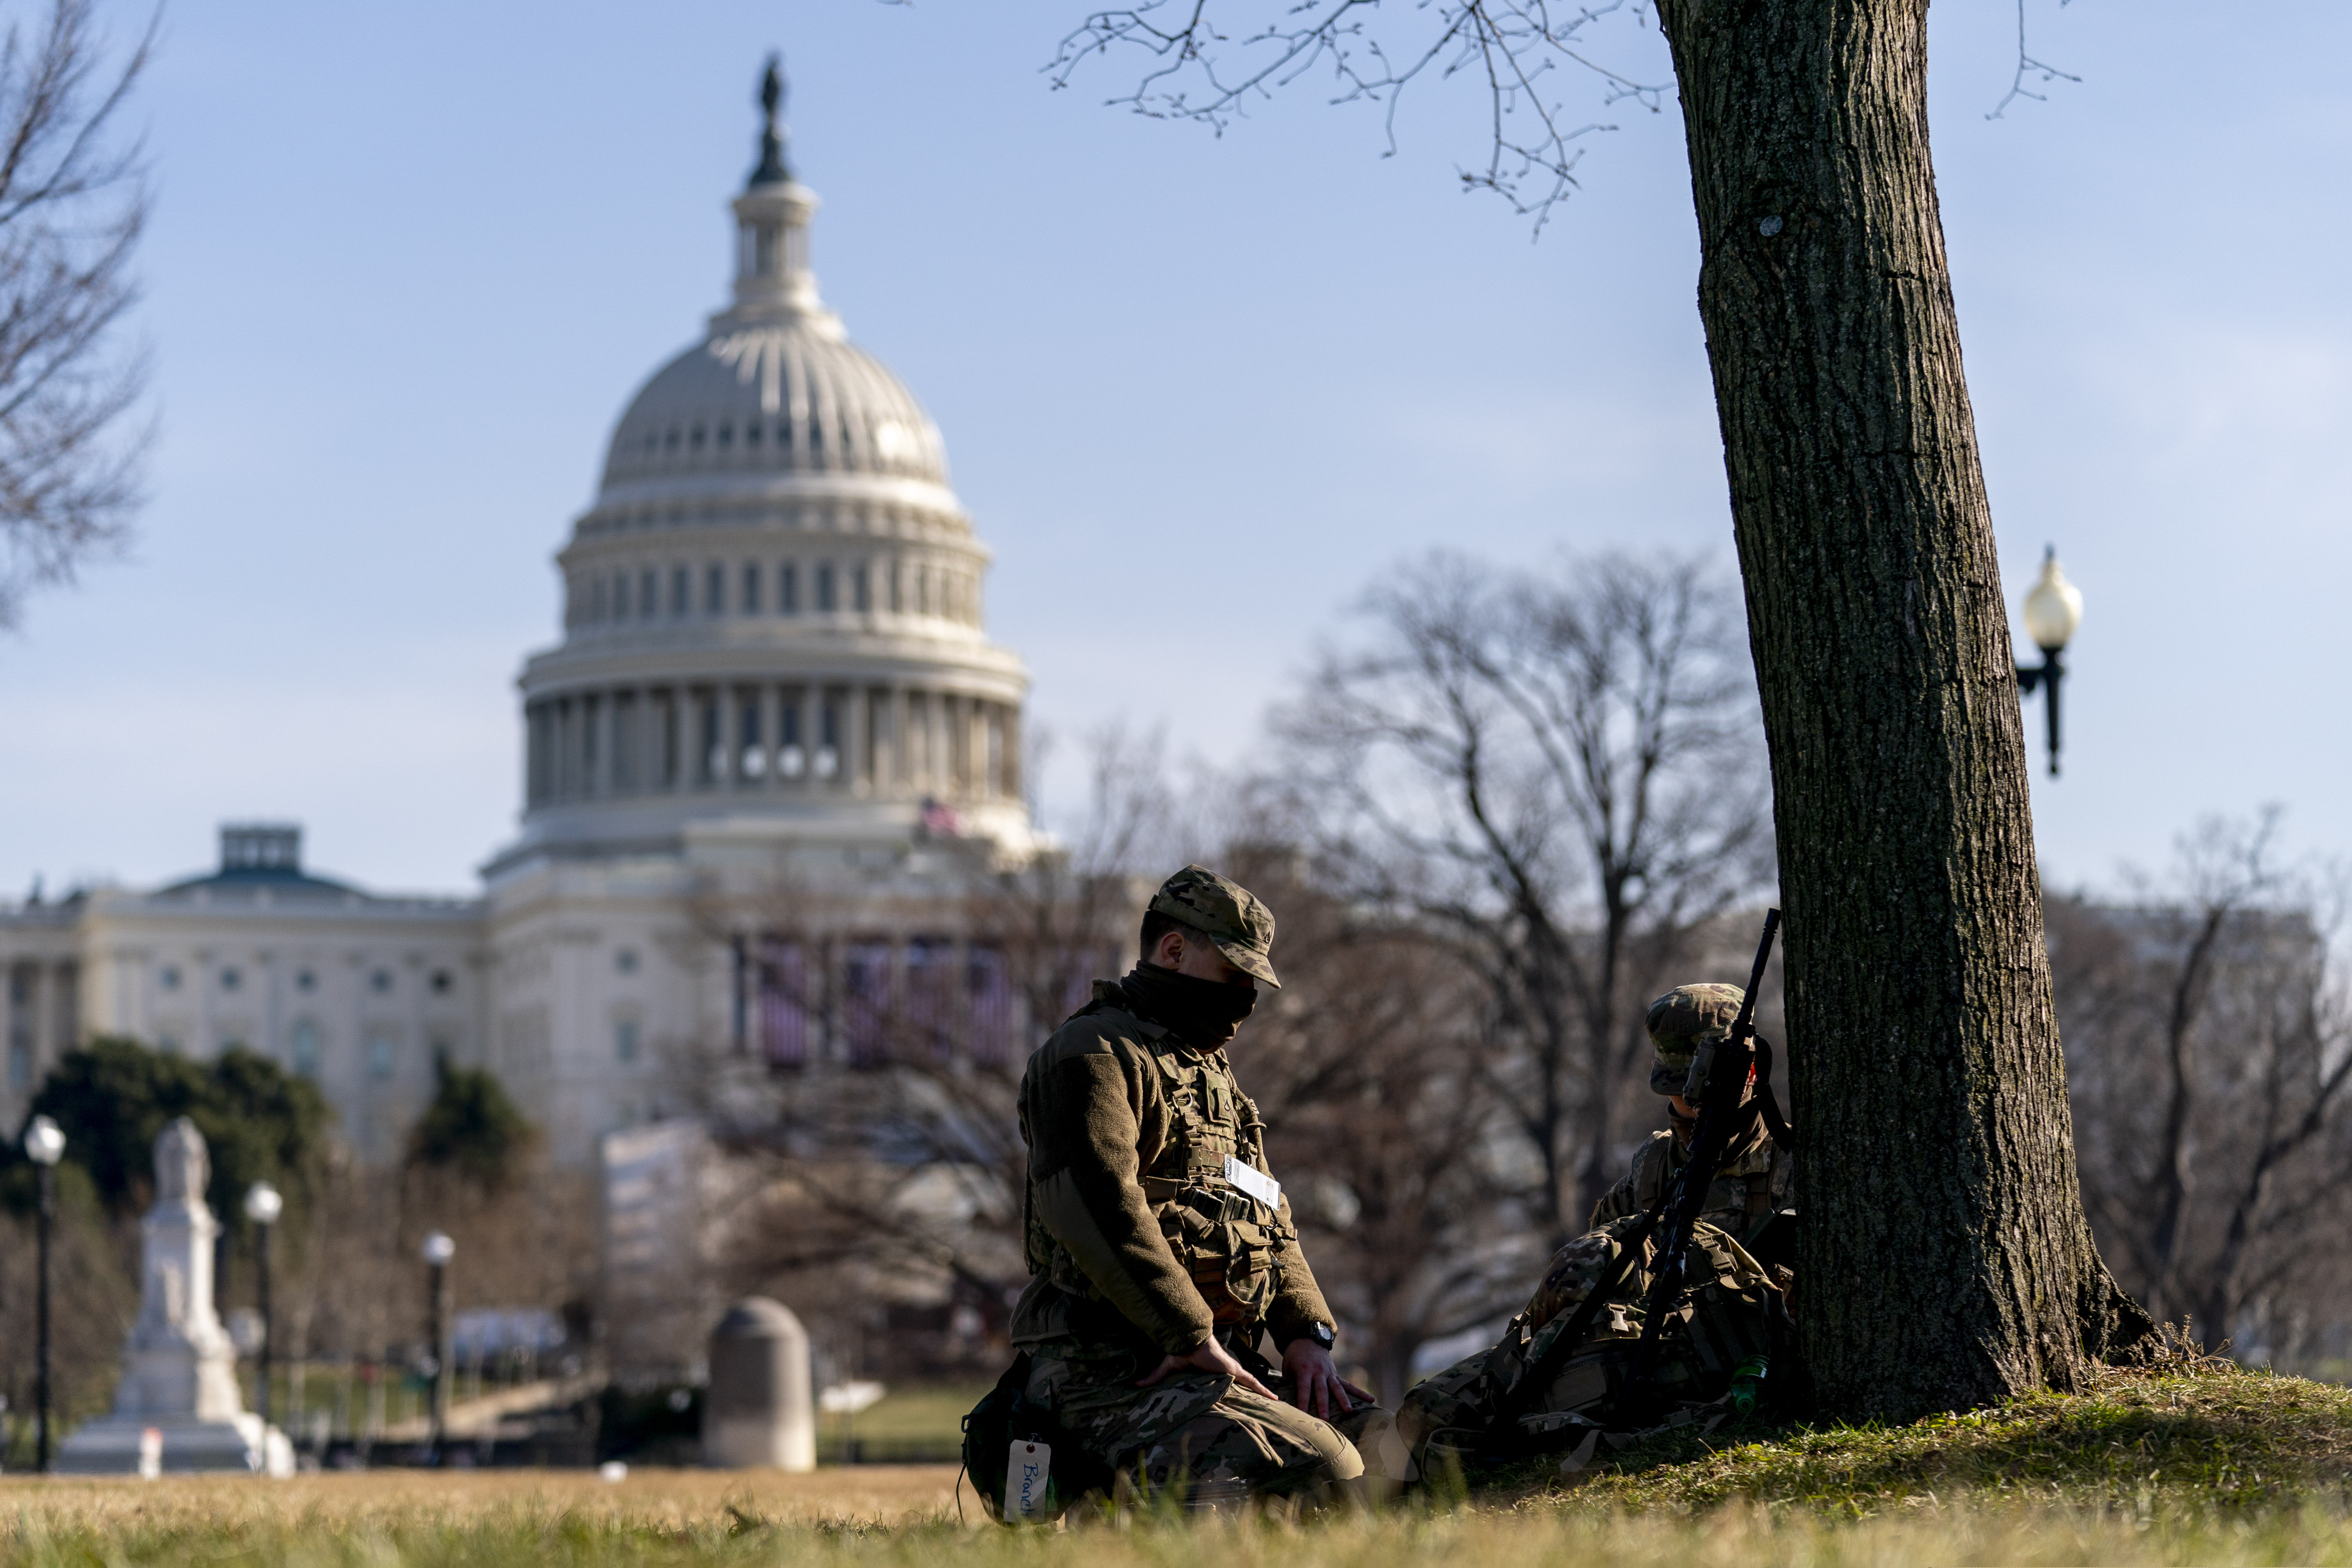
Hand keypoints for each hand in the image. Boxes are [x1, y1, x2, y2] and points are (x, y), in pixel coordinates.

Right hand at [1136, 1336, 1276, 1401]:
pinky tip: (1275, 1399)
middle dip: (1250, 1394)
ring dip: (1260, 1393)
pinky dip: (1263, 1390)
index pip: (1223, 1383)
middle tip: (1260, 1408)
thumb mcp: (1170, 1368)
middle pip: (1239, 1385)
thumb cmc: (1182, 1350)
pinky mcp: (1235, 1370)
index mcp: (1211, 1373)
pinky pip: (1252, 1382)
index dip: (1229, 1390)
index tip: (1236, 1400)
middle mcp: (1224, 1372)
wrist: (1190, 1339)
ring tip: (1275, 1404)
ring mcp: (1232, 1371)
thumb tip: (1136, 1385)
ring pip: (1249, 1385)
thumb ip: (1156, 1377)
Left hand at [1281, 1339, 1372, 1420]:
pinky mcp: (1336, 1375)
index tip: (1302, 1414)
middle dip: (1323, 1405)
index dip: (1303, 1402)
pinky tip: (1372, 1400)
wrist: (1308, 1338)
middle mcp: (1319, 1372)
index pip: (1303, 1389)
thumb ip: (1289, 1383)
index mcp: (1304, 1370)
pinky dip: (1360, 1393)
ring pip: (1338, 1388)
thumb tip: (1285, 1402)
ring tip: (1349, 1411)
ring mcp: (1330, 1374)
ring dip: (1343, 1400)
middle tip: (1326, 1419)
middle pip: (1322, 1391)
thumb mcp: (1287, 1366)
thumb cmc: (1294, 1356)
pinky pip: (1349, 1385)